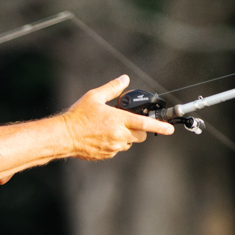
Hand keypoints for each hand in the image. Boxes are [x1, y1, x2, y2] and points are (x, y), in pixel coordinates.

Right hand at [60, 74, 174, 159]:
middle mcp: (118, 135)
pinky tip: (101, 136)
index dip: (160, 126)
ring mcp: (113, 147)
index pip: (145, 124)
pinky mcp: (107, 155)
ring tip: (109, 128)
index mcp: (118, 120)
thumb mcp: (94, 96)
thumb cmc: (78, 115)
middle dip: (140, 129)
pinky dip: (115, 143)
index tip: (170, 129)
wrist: (64, 136)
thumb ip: (112, 88)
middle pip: (141, 135)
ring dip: (126, 136)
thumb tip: (124, 79)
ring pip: (129, 143)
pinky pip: (117, 149)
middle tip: (128, 121)